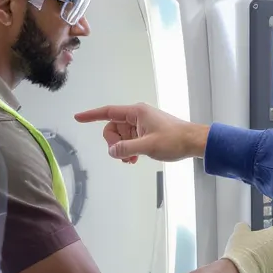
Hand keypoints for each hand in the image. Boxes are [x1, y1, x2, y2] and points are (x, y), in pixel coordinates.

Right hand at [74, 103, 209, 163]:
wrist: (194, 142)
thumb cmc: (174, 140)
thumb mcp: (148, 146)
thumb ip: (126, 148)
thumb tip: (111, 151)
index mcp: (136, 112)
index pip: (108, 112)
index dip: (91, 115)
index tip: (78, 118)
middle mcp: (137, 116)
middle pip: (112, 128)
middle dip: (113, 143)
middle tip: (123, 156)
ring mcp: (141, 125)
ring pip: (120, 136)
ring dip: (121, 149)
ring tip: (131, 160)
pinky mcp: (146, 133)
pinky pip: (129, 140)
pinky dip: (128, 150)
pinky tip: (134, 160)